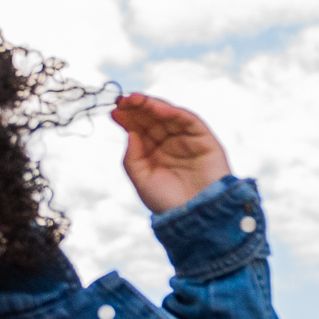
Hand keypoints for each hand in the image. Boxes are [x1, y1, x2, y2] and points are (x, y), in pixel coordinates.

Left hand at [113, 91, 232, 214]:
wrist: (197, 218)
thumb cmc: (168, 203)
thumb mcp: (142, 180)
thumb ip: (133, 157)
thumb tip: (130, 132)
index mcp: (154, 152)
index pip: (139, 129)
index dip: (127, 118)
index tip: (114, 110)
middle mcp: (170, 143)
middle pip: (152, 118)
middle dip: (136, 108)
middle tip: (122, 100)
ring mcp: (187, 139)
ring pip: (168, 115)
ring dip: (151, 105)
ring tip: (135, 99)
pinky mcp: (204, 139)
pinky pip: (188, 120)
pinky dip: (172, 111)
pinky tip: (156, 106)